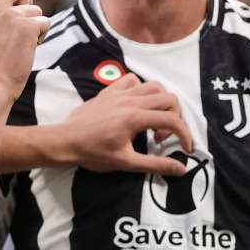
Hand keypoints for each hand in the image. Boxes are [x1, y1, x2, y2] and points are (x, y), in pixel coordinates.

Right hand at [0, 0, 49, 100]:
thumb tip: (21, 0)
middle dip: (24, 1)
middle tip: (14, 27)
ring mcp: (8, 14)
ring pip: (34, 7)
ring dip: (32, 25)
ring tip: (15, 45)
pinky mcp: (26, 25)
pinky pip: (43, 21)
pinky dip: (39, 36)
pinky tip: (25, 49)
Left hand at [58, 73, 193, 175]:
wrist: (64, 141)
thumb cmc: (92, 153)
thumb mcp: (125, 163)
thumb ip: (155, 164)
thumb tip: (181, 169)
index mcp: (135, 118)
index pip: (172, 120)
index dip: (185, 135)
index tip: (185, 149)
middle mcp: (130, 100)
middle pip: (169, 98)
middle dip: (175, 118)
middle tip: (161, 137)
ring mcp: (119, 93)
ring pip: (153, 86)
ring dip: (161, 102)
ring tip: (152, 122)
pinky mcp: (109, 91)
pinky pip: (133, 80)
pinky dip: (141, 90)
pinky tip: (136, 106)